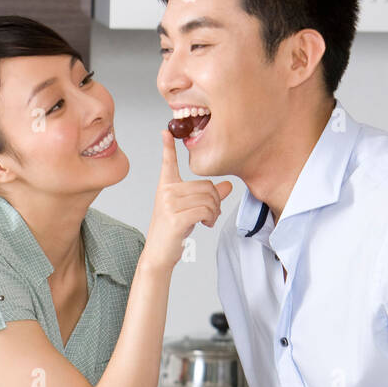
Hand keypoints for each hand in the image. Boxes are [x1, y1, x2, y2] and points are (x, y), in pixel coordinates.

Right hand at [141, 129, 232, 271]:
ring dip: (214, 211)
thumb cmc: (172, 232)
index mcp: (166, 187)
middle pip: (206, 185)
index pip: (168, 163)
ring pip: (208, 198)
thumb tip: (228, 186)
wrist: (159, 254)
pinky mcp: (176, 218)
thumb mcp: (190, 210)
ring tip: (208, 220)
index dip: (168, 147)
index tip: (166, 132)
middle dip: (215, 201)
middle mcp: (166, 192)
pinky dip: (211, 218)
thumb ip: (208, 197)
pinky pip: (205, 210)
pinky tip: (205, 224)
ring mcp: (169, 204)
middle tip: (211, 214)